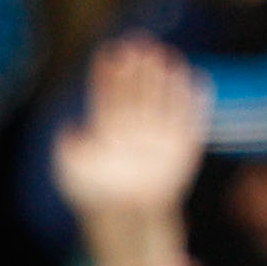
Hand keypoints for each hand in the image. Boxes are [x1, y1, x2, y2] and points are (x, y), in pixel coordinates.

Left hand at [54, 37, 212, 265]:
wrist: (128, 221)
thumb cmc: (95, 199)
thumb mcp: (71, 175)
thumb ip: (68, 152)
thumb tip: (69, 130)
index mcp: (107, 130)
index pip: (108, 96)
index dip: (108, 75)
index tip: (109, 52)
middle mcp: (133, 128)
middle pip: (135, 92)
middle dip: (136, 70)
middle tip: (138, 44)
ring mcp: (157, 137)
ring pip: (162, 101)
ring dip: (164, 79)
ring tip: (166, 55)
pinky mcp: (181, 148)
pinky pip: (190, 120)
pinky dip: (196, 101)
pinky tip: (198, 78)